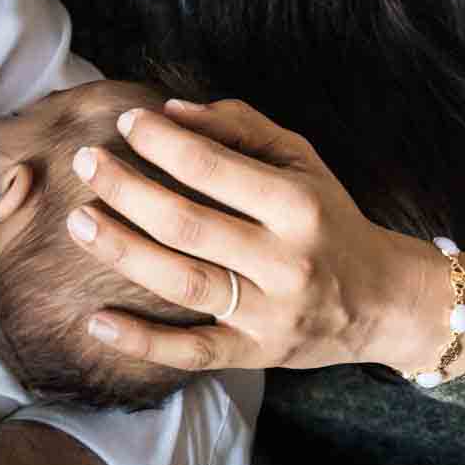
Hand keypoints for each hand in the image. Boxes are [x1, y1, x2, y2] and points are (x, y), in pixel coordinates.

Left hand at [66, 99, 464, 374]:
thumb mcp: (302, 161)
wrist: (384, 300)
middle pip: (187, 224)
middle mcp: (285, 260)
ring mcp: (270, 312)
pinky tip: (96, 320)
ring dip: (123, 251)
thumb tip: (171, 110)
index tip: (127, 121)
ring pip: (182, 282)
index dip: (163, 142)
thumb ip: (240, 127)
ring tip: (79, 222)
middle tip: (85, 162)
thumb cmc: (330, 218)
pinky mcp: (256, 353)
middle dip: (127, 190)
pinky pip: (192, 352)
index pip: (214, 167)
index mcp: (298, 204)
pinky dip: (142, 341)